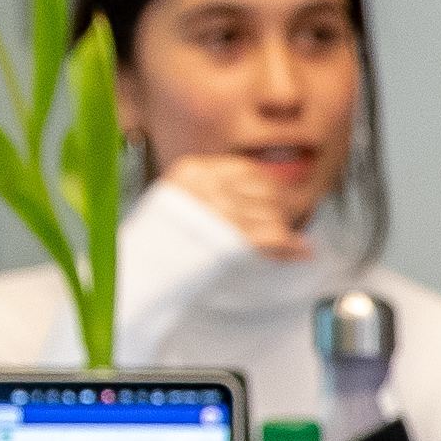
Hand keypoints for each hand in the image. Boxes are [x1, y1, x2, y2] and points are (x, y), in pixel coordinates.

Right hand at [158, 151, 320, 259]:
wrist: (142, 270)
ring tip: (272, 243)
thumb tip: (279, 197)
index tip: (273, 201)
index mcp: (195, 171)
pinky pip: (275, 236)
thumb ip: (226, 196)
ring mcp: (220, 211)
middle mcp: (208, 187)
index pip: (249, 170)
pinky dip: (290, 246)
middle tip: (277, 226)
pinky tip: (298, 250)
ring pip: (274, 215)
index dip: (268, 188)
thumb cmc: (164, 241)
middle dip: (279, 210)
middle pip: (268, 191)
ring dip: (280, 231)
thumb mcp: (187, 203)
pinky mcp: (232, 236)